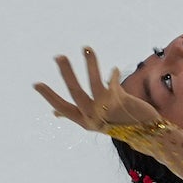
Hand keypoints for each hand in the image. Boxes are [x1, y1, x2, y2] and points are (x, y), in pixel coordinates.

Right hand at [35, 48, 162, 136]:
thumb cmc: (117, 124)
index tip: (36, 84)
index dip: (49, 96)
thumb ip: (76, 115)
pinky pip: (113, 81)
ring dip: (90, 64)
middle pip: (75, 92)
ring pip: (94, 83)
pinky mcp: (121, 101)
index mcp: (85, 122)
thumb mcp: (95, 123)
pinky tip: (113, 69)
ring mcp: (107, 109)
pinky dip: (113, 74)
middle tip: (59, 56)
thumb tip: (54, 113)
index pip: (62, 108)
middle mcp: (93, 117)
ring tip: (86, 48)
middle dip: (67, 72)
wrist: (146, 133)